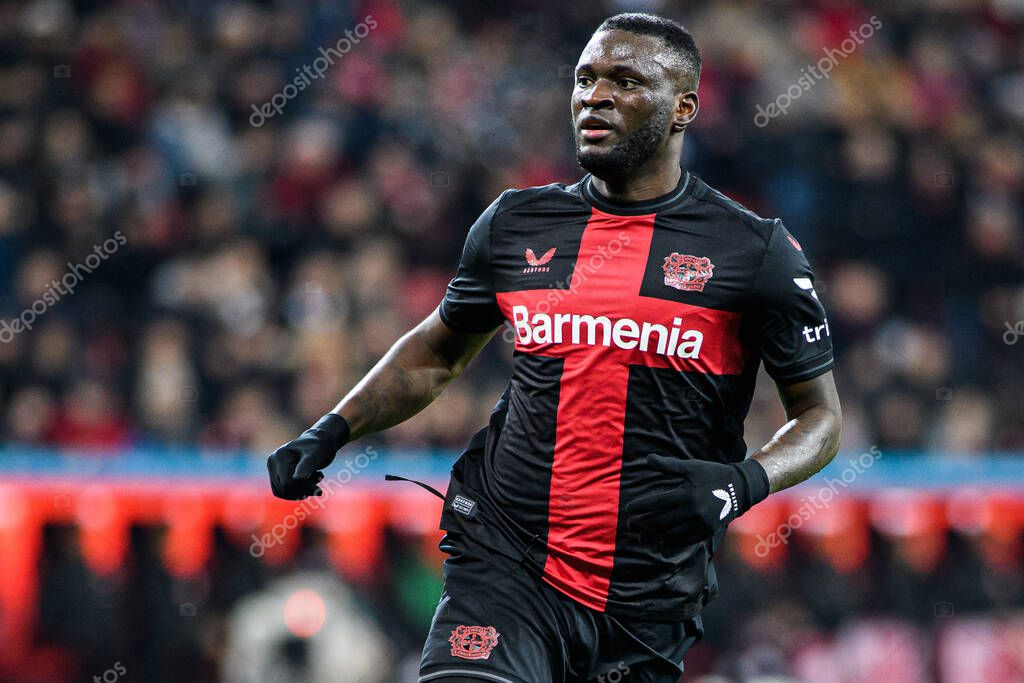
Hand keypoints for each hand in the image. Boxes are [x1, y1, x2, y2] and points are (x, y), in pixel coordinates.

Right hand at [267, 413, 350, 499]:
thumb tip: (296, 478)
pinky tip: (308, 486)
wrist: (320, 442)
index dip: (304, 487)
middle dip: (303, 490)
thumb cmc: (320, 447)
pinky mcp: (276, 473)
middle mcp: (273, 461)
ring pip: (282, 492)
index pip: (287, 483)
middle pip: (284, 489)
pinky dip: (295, 492)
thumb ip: (306, 466)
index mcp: (280, 456)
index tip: (321, 479)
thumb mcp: (316, 455)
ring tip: (314, 481)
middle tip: (319, 481)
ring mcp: (273, 468)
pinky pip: (281, 491)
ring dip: (300, 492)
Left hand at [624, 454, 768, 545]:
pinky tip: (660, 543)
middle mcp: (691, 512)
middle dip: (642, 524)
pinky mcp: (706, 532)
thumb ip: (667, 465)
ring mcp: (699, 524)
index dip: (640, 507)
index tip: (628, 508)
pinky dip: (670, 543)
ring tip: (640, 536)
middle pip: (660, 521)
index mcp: (685, 494)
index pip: (656, 503)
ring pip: (670, 534)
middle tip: (629, 525)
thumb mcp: (690, 467)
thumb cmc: (712, 474)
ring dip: (653, 536)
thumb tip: (647, 459)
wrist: (739, 489)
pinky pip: (685, 541)